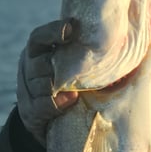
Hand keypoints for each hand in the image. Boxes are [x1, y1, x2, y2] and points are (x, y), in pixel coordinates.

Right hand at [16, 20, 78, 143]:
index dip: (53, 32)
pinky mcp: (28, 112)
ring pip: (41, 84)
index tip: (71, 28)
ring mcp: (25, 90)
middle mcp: (28, 67)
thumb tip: (125, 38)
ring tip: (74, 91)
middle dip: (59, 68)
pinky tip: (69, 102)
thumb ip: (85, 54)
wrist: (53, 122)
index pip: (39, 37)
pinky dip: (55, 104)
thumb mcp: (75, 67)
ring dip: (57, 88)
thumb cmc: (72, 85)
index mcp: (37, 51)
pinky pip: (42, 105)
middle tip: (76, 73)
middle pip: (40, 63)